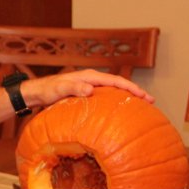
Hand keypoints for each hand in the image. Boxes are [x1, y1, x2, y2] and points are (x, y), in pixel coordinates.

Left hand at [23, 69, 154, 105]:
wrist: (37, 93)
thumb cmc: (47, 91)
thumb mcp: (59, 89)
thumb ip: (74, 88)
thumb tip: (90, 90)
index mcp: (90, 77)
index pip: (116, 81)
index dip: (131, 88)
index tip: (144, 95)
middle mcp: (92, 80)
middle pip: (119, 85)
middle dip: (135, 92)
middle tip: (151, 101)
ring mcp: (90, 87)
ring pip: (113, 91)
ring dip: (127, 97)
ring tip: (141, 106)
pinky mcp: (86, 95)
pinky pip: (106, 98)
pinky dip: (116, 102)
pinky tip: (120, 112)